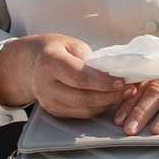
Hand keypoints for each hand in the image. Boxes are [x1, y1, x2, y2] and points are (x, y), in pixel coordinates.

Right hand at [0, 33, 130, 118]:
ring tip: (123, 94)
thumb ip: (90, 59)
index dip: (102, 82)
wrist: (30, 63)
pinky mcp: (52, 110)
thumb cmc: (54, 50)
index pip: (79, 77)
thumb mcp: (71, 45)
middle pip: (81, 97)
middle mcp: (44, 84)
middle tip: (129, 89)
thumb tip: (113, 73)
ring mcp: (47, 100)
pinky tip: (108, 99)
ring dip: (106, 104)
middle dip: (109, 96)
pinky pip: (78, 114)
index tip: (121, 81)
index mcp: (49, 62)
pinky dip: (96, 108)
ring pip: (81, 110)